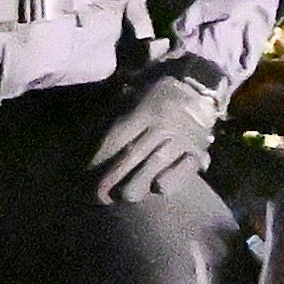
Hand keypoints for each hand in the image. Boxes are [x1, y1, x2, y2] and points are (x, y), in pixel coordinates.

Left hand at [88, 59, 228, 203]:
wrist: (198, 86)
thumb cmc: (157, 95)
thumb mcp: (133, 97)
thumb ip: (113, 117)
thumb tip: (85, 142)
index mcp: (143, 110)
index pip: (115, 139)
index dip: (98, 160)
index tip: (85, 174)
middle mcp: (162, 124)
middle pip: (132, 156)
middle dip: (111, 179)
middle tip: (98, 196)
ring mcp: (182, 138)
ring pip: (155, 166)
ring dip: (136, 185)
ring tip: (122, 197)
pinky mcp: (198, 151)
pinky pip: (183, 171)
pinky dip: (170, 182)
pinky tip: (156, 189)